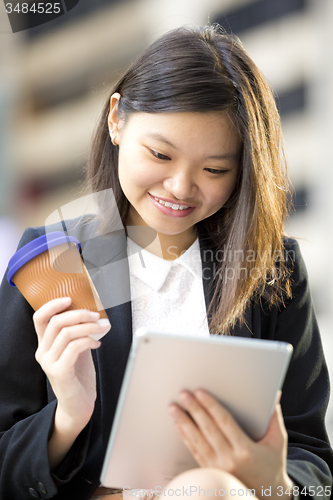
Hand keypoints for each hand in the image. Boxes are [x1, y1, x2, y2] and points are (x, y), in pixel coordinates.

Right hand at [33, 297, 110, 430]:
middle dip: (79, 314)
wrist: (79, 404)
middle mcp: (43, 352)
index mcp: (45, 343)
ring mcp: (49, 363)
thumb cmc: (79, 375)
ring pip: (67, 333)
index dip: (52, 305)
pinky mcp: (59, 372)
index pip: (40, 318)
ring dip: (88, 327)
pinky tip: (97, 343)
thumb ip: (77, 332)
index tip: (70, 298)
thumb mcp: (77, 348)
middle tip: (96, 315)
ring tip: (102, 328)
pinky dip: (88, 341)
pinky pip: (74, 348)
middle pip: (56, 322)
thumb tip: (89, 313)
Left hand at [169, 390, 292, 499]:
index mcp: (246, 450)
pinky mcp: (210, 472)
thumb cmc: (272, 466)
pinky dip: (185, 438)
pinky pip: (195, 452)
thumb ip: (274, 417)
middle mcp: (229, 460)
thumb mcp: (277, 442)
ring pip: (197, 441)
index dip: (211, 405)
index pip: (224, 422)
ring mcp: (217, 468)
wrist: (268, 497)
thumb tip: (274, 394)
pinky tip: (178, 426)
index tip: (200, 392)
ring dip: (183, 422)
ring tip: (174, 408)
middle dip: (194, 410)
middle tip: (183, 394)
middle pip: (207, 429)